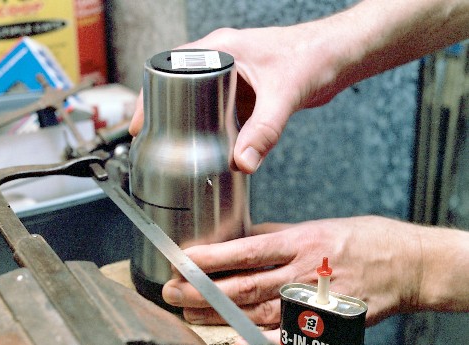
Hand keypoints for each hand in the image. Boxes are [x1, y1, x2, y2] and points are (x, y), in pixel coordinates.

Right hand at [129, 22, 354, 173]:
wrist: (338, 56)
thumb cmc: (313, 55)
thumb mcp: (283, 96)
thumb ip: (263, 132)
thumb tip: (241, 162)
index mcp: (220, 49)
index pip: (170, 69)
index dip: (149, 95)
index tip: (140, 123)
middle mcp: (222, 61)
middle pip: (179, 88)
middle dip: (165, 114)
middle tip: (154, 142)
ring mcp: (233, 78)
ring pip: (199, 103)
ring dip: (190, 124)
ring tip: (176, 148)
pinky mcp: (245, 93)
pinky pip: (220, 113)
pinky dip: (213, 130)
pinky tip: (211, 147)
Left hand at [162, 216, 424, 327]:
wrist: (406, 265)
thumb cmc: (364, 241)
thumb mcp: (318, 225)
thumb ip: (277, 235)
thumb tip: (241, 240)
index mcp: (300, 243)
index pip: (245, 252)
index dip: (210, 258)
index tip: (182, 261)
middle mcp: (302, 273)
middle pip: (243, 286)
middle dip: (202, 291)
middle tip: (172, 292)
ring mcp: (313, 303)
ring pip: (256, 312)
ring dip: (218, 316)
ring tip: (188, 314)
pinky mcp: (325, 325)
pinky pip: (287, 338)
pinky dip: (259, 341)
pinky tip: (232, 341)